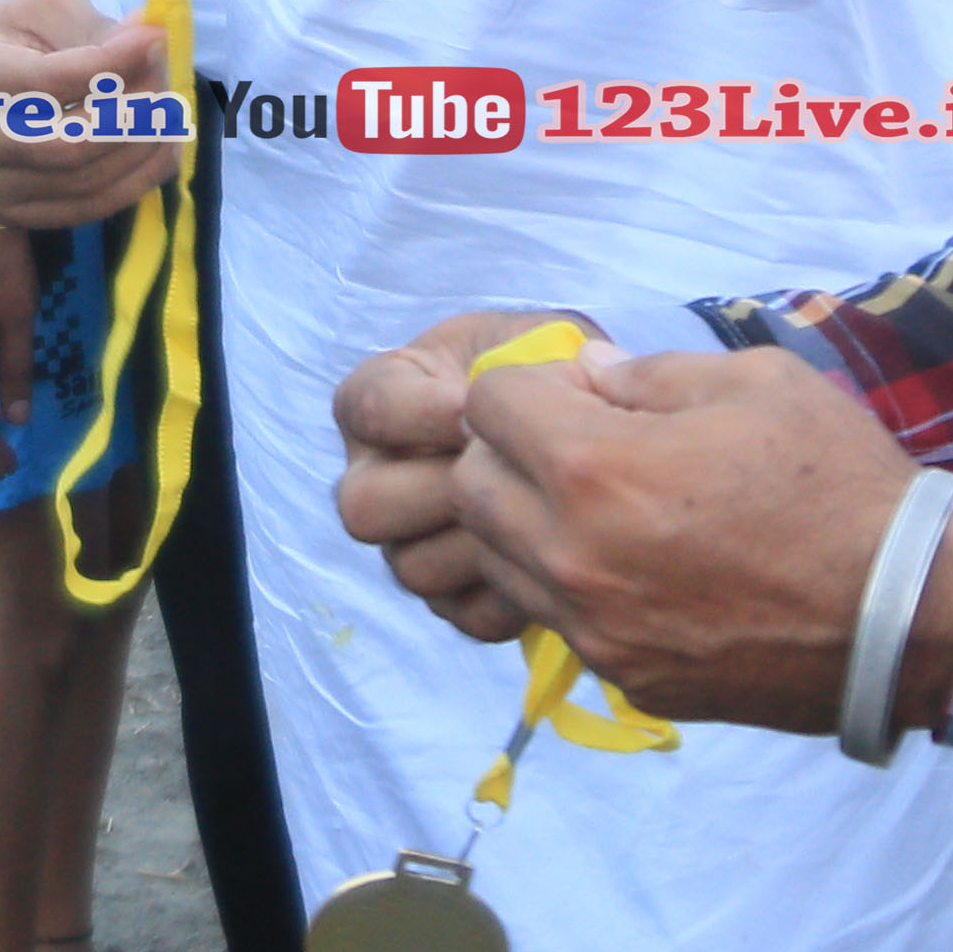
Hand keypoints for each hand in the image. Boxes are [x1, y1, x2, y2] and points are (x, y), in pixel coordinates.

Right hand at [0, 0, 179, 226]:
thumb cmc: (10, 31)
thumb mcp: (44, 8)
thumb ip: (95, 26)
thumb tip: (150, 44)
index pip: (43, 83)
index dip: (109, 67)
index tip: (155, 41)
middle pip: (64, 146)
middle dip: (131, 113)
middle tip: (165, 78)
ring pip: (83, 181)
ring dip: (143, 146)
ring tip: (169, 108)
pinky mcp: (12, 215)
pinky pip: (88, 208)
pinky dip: (136, 180)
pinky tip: (161, 147)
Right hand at [327, 311, 577, 642]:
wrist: (590, 436)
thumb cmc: (552, 373)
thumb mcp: (535, 339)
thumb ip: (527, 354)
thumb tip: (542, 386)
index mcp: (383, 399)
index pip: (366, 407)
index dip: (417, 412)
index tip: (472, 409)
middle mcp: (377, 477)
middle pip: (363, 506)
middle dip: (441, 488)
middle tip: (503, 472)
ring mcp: (407, 543)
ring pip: (411, 567)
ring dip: (479, 541)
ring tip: (538, 514)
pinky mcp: (451, 598)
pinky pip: (462, 611)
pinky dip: (509, 594)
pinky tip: (552, 559)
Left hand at [450, 340, 948, 733]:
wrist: (908, 614)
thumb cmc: (838, 482)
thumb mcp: (756, 383)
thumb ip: (649, 373)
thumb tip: (586, 375)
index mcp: (595, 471)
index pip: (487, 408)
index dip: (529, 388)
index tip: (579, 394)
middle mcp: (573, 557)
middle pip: (470, 490)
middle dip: (508, 455)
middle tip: (580, 447)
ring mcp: (595, 630)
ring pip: (501, 565)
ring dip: (529, 526)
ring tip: (609, 511)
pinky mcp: (626, 677)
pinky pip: (561, 621)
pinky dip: (578, 589)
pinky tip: (647, 569)